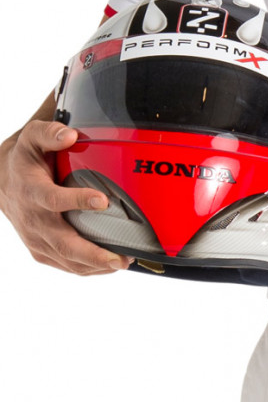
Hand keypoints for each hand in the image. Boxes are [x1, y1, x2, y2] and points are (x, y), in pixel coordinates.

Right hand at [0, 120, 132, 274]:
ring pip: (65, 259)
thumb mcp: (33, 137)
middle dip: (92, 253)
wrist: (4, 181)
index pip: (53, 199)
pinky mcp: (41, 250)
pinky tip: (107, 266)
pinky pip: (64, 264)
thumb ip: (50, 133)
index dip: (77, 201)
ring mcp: (36, 239)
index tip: (103, 201)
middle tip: (120, 257)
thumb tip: (70, 135)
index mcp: (32, 190)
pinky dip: (86, 269)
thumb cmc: (25, 158)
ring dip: (94, 264)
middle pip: (63, 242)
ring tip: (122, 262)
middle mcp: (33, 219)